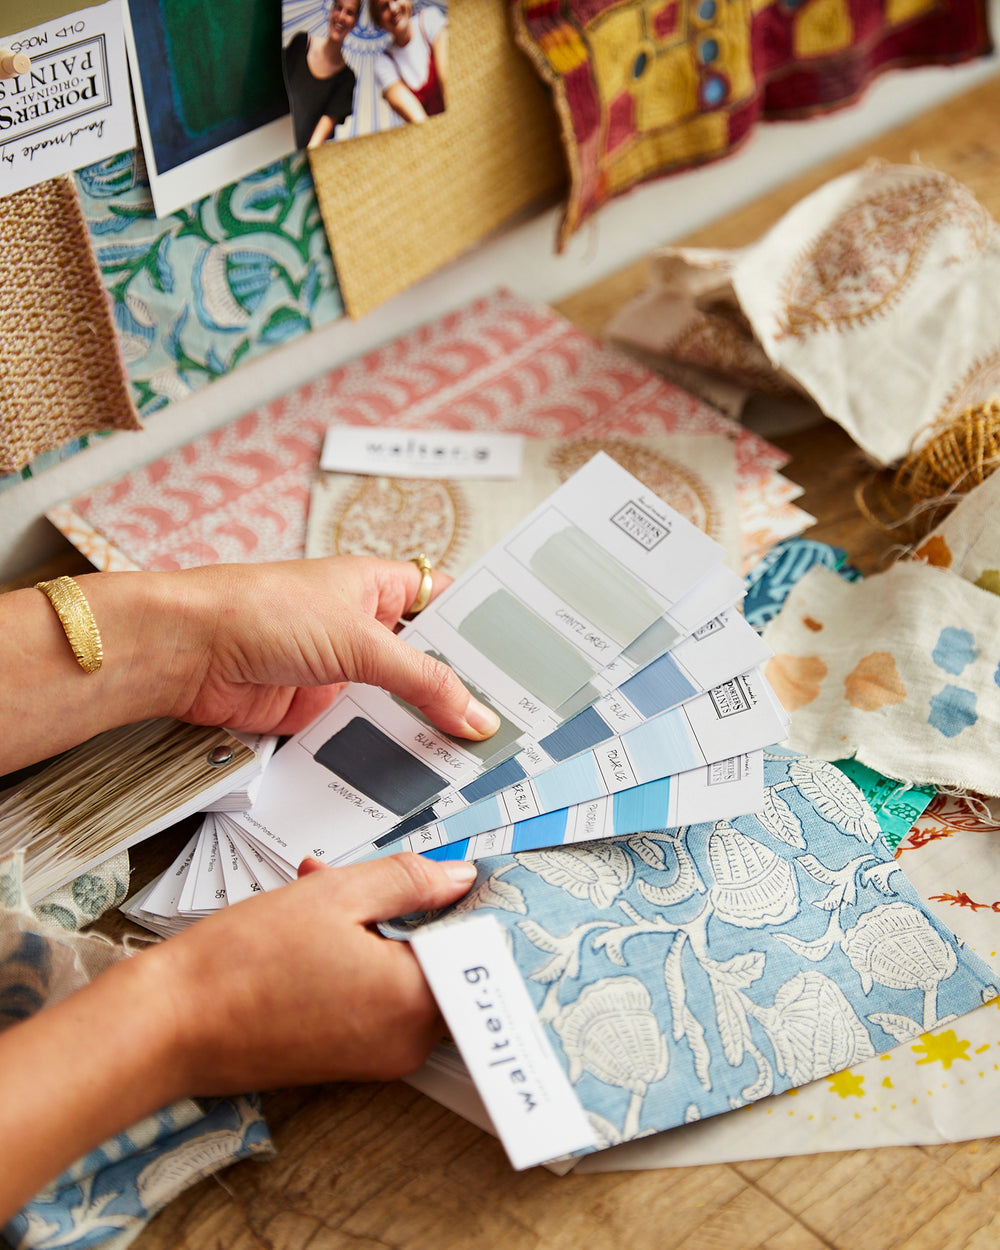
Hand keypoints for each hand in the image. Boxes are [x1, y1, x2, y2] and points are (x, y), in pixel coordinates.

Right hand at [148, 852, 475, 1090]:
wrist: (169, 1025)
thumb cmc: (241, 965)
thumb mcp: (334, 895)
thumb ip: (408, 881)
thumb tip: (457, 877)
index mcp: (412, 1001)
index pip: (475, 947)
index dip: (466, 901)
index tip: (458, 872)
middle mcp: (405, 1041)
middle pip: (439, 959)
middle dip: (411, 908)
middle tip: (378, 873)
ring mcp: (377, 1056)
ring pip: (403, 973)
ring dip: (378, 927)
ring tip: (326, 889)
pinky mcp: (349, 1059)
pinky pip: (375, 998)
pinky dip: (357, 958)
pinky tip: (315, 924)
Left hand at [164, 555, 499, 738]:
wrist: (188, 653)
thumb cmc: (261, 611)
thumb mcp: (359, 641)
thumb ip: (423, 681)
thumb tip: (476, 715)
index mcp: (378, 588)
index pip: (446, 605)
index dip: (481, 629)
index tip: (525, 660)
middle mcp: (363, 628)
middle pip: (426, 662)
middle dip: (460, 689)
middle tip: (512, 720)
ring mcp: (342, 672)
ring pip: (398, 703)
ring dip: (426, 726)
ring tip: (481, 755)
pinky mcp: (318, 712)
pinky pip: (366, 733)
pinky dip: (388, 750)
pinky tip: (423, 771)